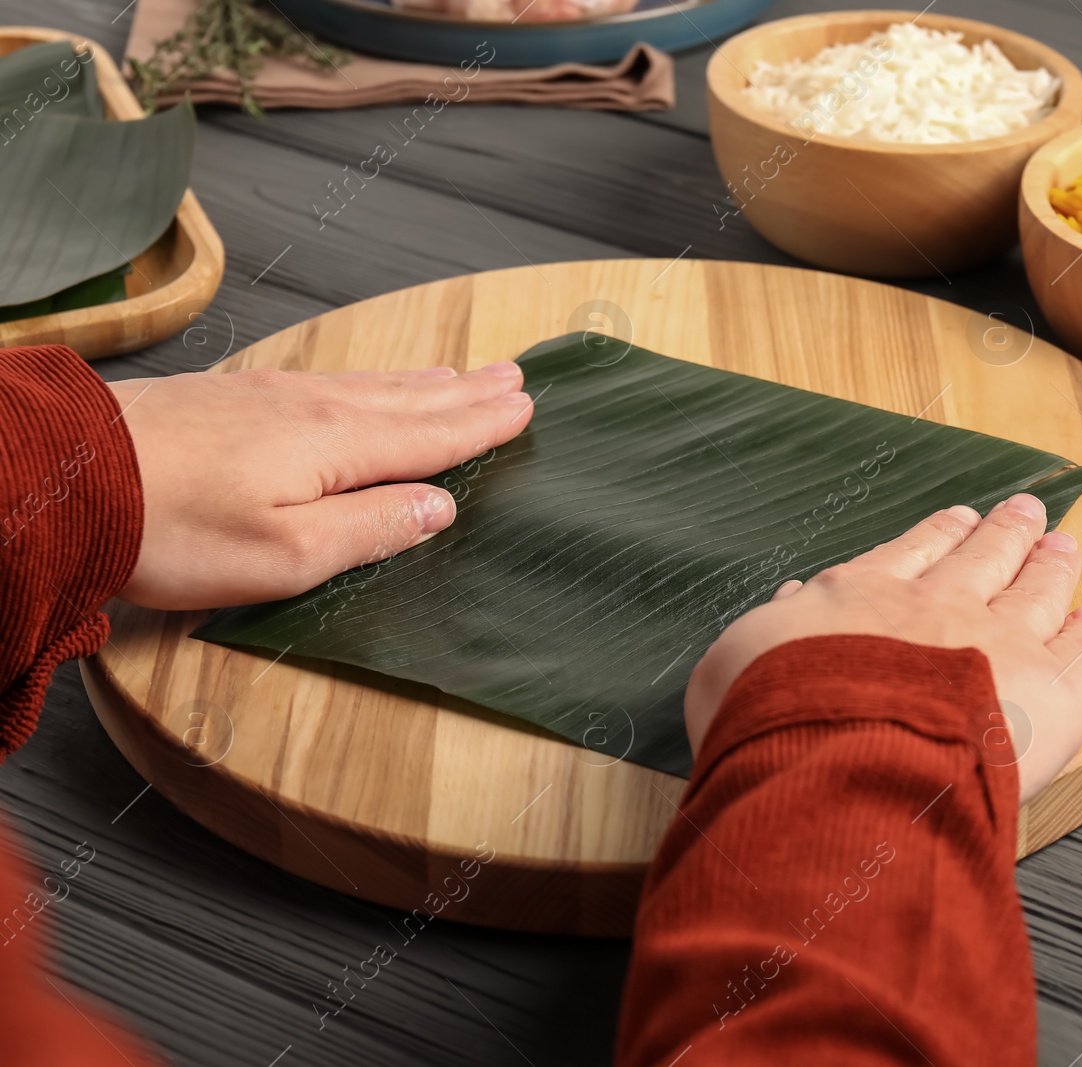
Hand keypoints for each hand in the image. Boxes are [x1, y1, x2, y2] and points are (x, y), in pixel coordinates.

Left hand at [108, 363, 532, 609]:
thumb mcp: (284, 555)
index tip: (526, 407)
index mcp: (337, 446)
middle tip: (514, 375)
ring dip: (424, 380)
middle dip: (467, 390)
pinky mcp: (232, 397)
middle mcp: (313, 408)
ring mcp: (270, 395)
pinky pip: (329, 380)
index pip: (431, 434)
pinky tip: (364, 384)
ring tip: (460, 373)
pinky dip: (370, 380)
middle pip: (410, 398)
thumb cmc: (169, 527)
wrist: (62, 474)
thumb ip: (370, 529)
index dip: (482, 425)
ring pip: (370, 384)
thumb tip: (438, 507)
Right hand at [684, 494, 1081, 803]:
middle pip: (982, 557)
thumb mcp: (736, 665)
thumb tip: (792, 597)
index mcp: (861, 598)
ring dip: (1050, 566)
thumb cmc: (776, 723)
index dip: (938, 535)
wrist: (839, 761)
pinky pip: (1081, 650)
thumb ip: (773, 627)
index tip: (958, 517)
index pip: (910, 555)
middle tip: (1026, 512)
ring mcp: (998, 642)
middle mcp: (935, 608)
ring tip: (1063, 548)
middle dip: (1004, 533)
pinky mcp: (1050, 689)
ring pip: (1035, 590)